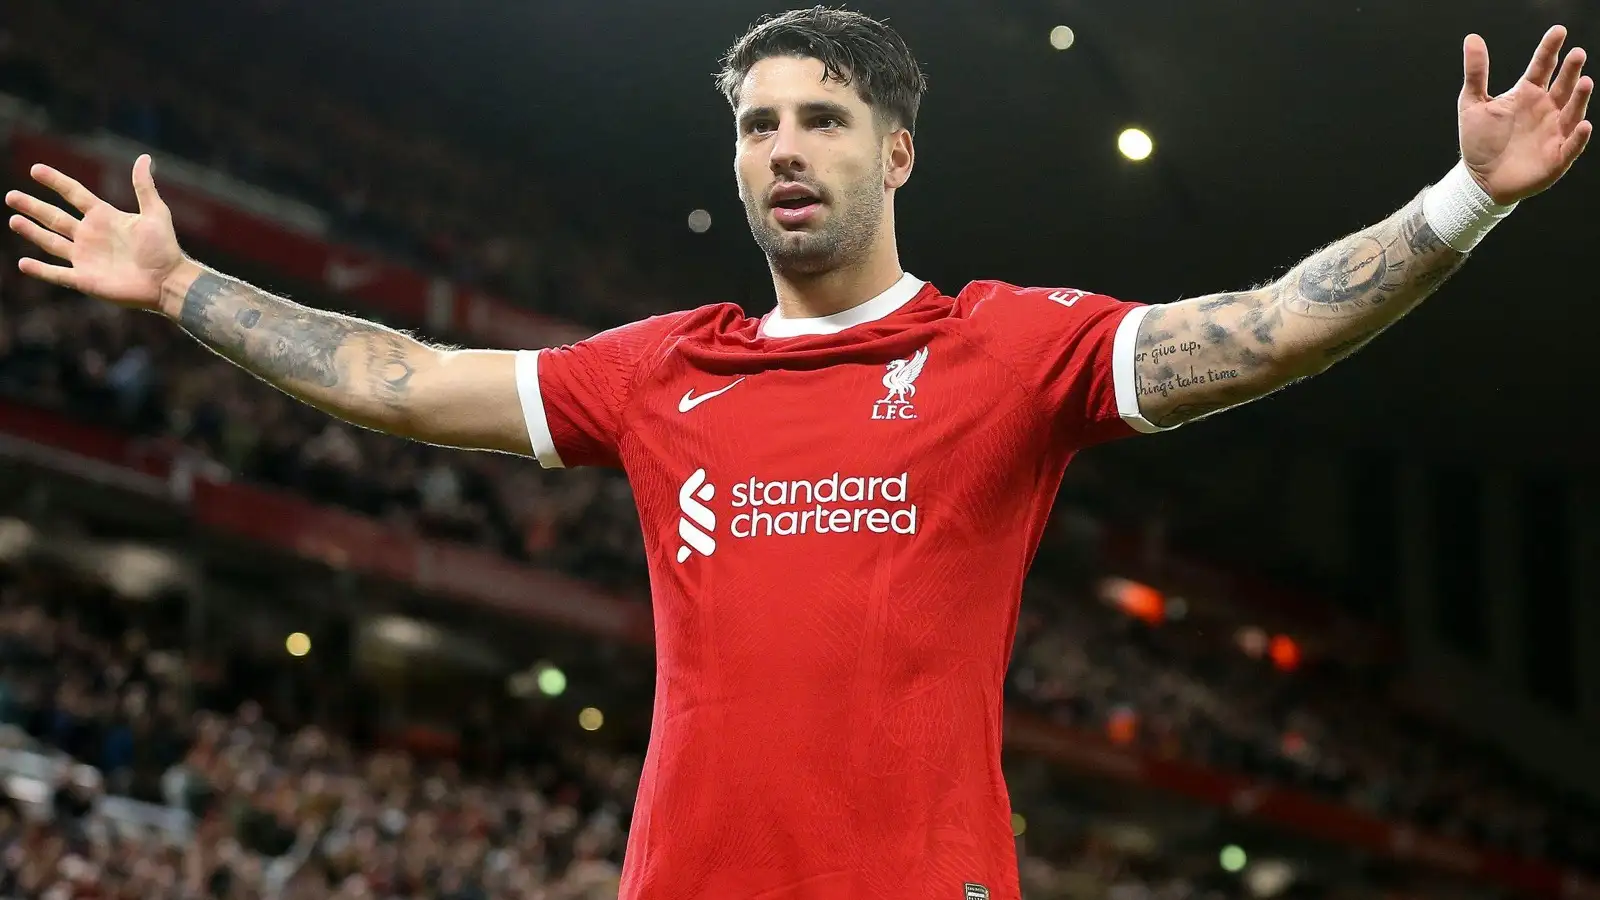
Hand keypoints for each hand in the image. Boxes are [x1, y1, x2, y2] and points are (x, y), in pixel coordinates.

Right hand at [6, 154, 185, 310]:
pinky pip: (57, 274)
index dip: (56, 182)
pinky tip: (23, 263)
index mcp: (104, 217)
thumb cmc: (165, 249)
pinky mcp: (84, 279)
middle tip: (11, 196)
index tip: (35, 169)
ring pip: (51, 242)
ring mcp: (85, 258)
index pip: (74, 194)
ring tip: (14, 220)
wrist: (168, 282)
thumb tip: (144, 157)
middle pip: (55, 217)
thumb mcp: (155, 213)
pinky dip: (40, 270)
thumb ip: (144, 187)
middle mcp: (90, 236)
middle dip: (33, 207)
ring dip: (32, 232)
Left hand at [1459, 25, 1592, 204]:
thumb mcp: (1472, 104)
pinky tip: (1583, 125)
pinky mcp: (1557, 157)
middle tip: (1577, 53)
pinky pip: (1571, 146)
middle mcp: (1546, 109)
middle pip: (1562, 85)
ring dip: (1579, 98)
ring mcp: (1554, 132)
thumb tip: (1472, 38)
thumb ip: (1476, 72)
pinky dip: (1579, 137)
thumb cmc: (1479, 141)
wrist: (1479, 179)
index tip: (1558, 31)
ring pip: (1572, 112)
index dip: (1550, 49)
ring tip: (1584, 82)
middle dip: (1571, 70)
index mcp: (1528, 94)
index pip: (1543, 66)